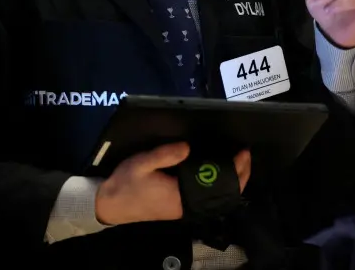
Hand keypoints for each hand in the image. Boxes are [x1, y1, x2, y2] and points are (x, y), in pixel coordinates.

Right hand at [94, 143, 251, 225]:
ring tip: (236, 159)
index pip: (217, 186)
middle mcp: (186, 205)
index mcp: (180, 197)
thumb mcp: (142, 163)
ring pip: (214, 196)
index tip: (242, 153)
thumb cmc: (126, 183)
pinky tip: (216, 168)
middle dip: (237, 175)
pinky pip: (204, 194)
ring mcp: (183, 207)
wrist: (109, 204)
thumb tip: (188, 146)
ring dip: (227, 179)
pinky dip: (214, 182)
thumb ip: (165, 154)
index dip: (234, 171)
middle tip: (245, 153)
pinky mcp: (178, 205)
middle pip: (221, 194)